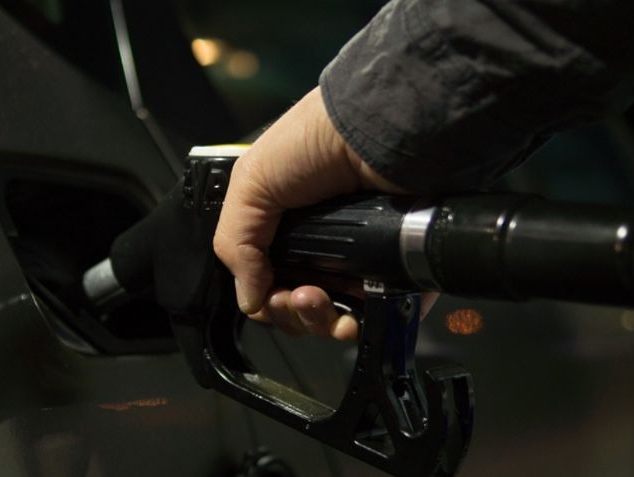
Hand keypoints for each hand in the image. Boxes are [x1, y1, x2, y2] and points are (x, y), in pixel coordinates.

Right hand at [213, 86, 404, 339]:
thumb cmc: (315, 143)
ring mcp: (362, 260)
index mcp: (287, 228)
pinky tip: (353, 318)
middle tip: (299, 296)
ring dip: (321, 322)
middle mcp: (324, 246)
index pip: (270, 283)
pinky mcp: (396, 269)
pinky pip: (380, 315)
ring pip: (337, 318)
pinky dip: (363, 326)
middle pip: (302, 308)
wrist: (381, 131)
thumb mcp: (252, 182)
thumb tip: (249, 301)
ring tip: (321, 300)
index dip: (267, 300)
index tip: (271, 296)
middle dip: (293, 314)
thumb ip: (236, 243)